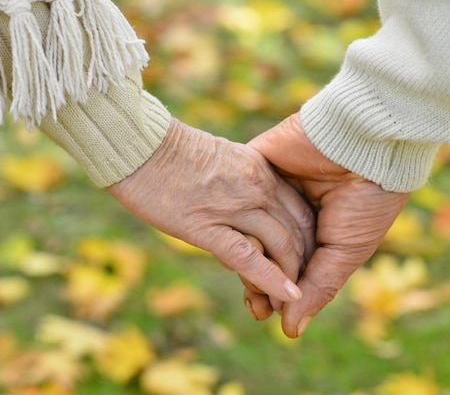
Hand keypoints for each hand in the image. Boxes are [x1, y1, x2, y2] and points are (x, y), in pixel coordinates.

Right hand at [107, 118, 314, 304]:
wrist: (139, 146)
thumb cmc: (172, 155)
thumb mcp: (224, 161)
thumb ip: (245, 183)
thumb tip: (251, 207)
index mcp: (262, 170)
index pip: (302, 209)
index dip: (310, 239)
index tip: (309, 260)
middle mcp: (258, 187)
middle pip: (298, 231)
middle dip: (305, 263)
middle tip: (305, 288)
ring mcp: (236, 206)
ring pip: (280, 245)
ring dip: (290, 277)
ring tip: (292, 303)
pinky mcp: (208, 226)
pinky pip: (248, 256)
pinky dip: (270, 279)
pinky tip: (285, 297)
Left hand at [249, 113, 409, 336]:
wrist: (365, 143)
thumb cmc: (367, 200)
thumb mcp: (347, 251)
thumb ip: (317, 288)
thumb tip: (291, 331)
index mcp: (320, 232)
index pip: (291, 268)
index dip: (279, 293)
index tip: (265, 314)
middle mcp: (295, 213)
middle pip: (266, 253)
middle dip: (258, 281)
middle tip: (252, 305)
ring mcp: (274, 188)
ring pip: (248, 229)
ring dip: (241, 256)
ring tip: (240, 281)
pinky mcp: (257, 165)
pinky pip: (238, 197)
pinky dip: (233, 219)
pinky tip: (228, 242)